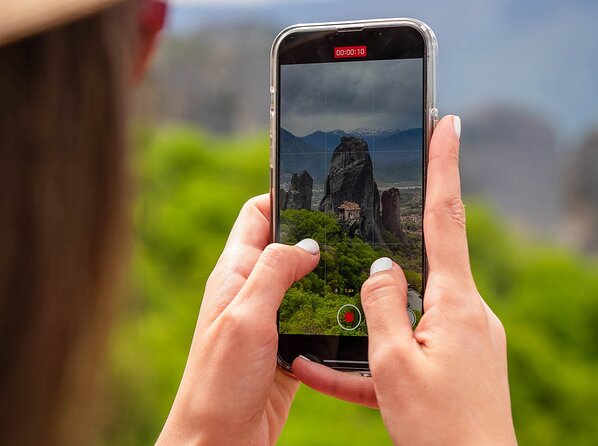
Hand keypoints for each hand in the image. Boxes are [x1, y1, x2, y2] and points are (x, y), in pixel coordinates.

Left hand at [157, 195, 372, 444]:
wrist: (220, 441)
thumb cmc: (219, 382)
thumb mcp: (246, 317)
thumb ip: (274, 273)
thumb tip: (308, 243)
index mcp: (234, 274)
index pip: (257, 214)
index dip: (284, 195)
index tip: (319, 187)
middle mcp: (252, 290)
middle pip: (288, 243)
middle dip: (318, 231)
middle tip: (355, 224)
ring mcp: (271, 317)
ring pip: (306, 279)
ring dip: (329, 270)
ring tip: (363, 260)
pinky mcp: (289, 343)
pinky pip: (315, 313)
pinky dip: (332, 306)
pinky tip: (355, 305)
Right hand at [294, 116, 516, 444]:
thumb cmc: (438, 430)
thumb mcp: (395, 365)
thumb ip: (382, 307)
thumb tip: (379, 268)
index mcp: (456, 303)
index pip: (446, 217)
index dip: (444, 164)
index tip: (446, 120)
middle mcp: (465, 314)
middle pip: (420, 266)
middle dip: (387, 256)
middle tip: (360, 235)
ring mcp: (462, 340)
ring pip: (404, 315)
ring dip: (367, 326)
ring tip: (325, 345)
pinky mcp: (454, 366)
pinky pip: (406, 352)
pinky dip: (371, 362)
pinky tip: (325, 373)